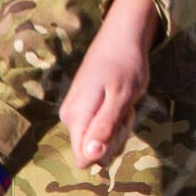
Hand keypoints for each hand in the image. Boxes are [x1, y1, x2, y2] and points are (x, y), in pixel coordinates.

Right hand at [60, 0, 160, 168]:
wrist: (121, 36)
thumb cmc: (125, 65)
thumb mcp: (121, 98)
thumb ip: (104, 128)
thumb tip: (90, 158)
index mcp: (77, 117)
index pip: (84, 159)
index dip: (107, 150)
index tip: (120, 125)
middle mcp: (69, 117)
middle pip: (93, 152)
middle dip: (115, 137)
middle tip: (125, 108)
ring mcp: (74, 112)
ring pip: (97, 140)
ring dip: (116, 127)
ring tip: (122, 101)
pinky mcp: (80, 107)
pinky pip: (97, 127)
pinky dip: (113, 118)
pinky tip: (118, 99)